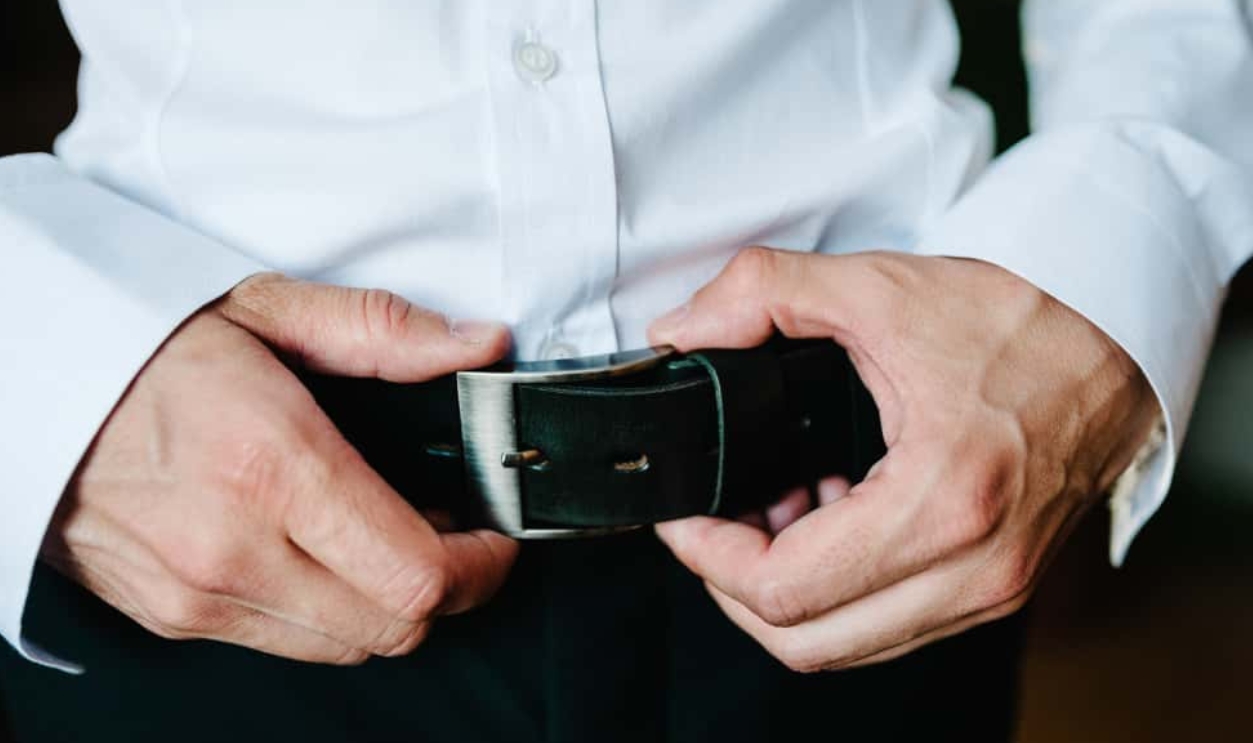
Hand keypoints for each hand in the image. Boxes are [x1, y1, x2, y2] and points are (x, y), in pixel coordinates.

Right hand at [42, 274, 518, 664]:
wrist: (31, 385)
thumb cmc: (148, 347)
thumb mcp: (268, 309)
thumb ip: (383, 332)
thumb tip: (479, 345)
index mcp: (272, 463)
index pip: (416, 573)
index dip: (481, 567)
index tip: (495, 538)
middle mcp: (235, 546)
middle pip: (395, 626)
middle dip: (448, 589)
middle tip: (454, 536)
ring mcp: (198, 593)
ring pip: (346, 646)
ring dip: (388, 603)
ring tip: (387, 538)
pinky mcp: (172, 616)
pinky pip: (287, 643)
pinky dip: (329, 612)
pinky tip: (325, 554)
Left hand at [648, 248, 1157, 671]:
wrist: (1117, 341)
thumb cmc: (1018, 319)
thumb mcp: (879, 286)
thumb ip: (762, 294)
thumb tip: (681, 331)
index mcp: (942, 501)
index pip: (784, 589)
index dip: (707, 557)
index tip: (682, 515)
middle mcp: (974, 568)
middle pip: (805, 640)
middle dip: (733, 585)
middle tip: (712, 521)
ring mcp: (992, 589)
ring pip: (844, 644)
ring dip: (786, 592)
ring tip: (771, 511)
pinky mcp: (997, 587)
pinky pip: (889, 625)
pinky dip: (837, 591)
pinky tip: (826, 519)